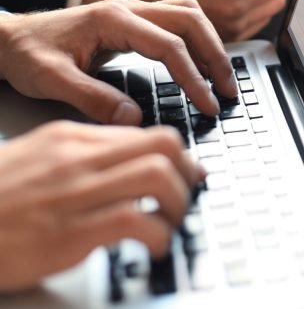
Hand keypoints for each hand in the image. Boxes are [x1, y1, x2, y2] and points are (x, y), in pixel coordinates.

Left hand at [0, 0, 235, 124]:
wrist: (11, 36)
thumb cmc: (28, 53)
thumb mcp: (51, 80)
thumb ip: (92, 99)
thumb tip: (133, 119)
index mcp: (113, 19)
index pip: (169, 45)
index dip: (193, 77)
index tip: (207, 104)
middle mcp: (129, 8)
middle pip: (191, 20)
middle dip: (215, 55)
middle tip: (228, 89)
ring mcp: (134, 9)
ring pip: (189, 14)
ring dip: (210, 44)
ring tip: (222, 77)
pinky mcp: (135, 18)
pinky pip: (179, 20)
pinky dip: (198, 40)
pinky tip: (201, 63)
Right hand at [0, 121, 204, 291]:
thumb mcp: (37, 158)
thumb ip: (82, 154)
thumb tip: (129, 160)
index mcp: (72, 139)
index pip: (145, 133)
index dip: (177, 154)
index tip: (186, 170)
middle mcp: (79, 159)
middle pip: (162, 146)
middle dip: (188, 171)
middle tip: (191, 191)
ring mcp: (75, 193)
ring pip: (156, 176)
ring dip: (179, 201)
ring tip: (174, 220)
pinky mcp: (69, 233)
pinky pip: (135, 221)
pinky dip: (158, 233)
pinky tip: (154, 245)